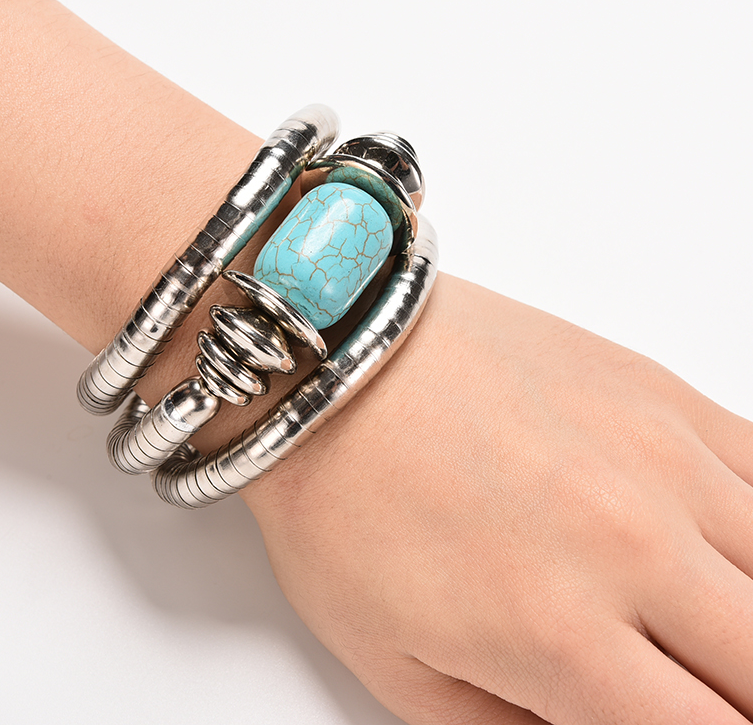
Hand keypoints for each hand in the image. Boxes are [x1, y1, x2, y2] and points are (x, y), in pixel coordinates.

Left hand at [242, 272, 752, 723]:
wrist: (338, 360)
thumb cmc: (341, 497)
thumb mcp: (393, 664)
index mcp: (557, 635)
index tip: (678, 712)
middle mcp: (630, 546)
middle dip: (733, 688)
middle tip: (688, 675)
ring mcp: (657, 457)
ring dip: (743, 613)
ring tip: (700, 616)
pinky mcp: (657, 392)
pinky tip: (721, 545)